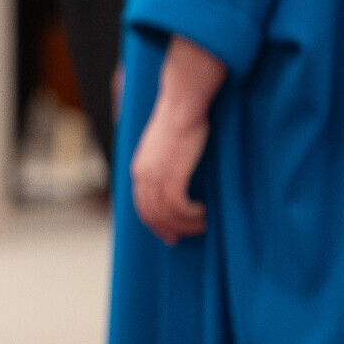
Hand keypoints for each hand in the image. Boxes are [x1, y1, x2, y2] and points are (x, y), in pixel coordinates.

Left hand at [130, 102, 208, 243]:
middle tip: (187, 237)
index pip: (142, 206)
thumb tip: (174, 176)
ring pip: (166, 213)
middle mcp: (143, 175)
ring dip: (186, 224)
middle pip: (152, 214)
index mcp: (140, 169)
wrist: (183, 106)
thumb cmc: (180, 123)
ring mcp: (155, 176)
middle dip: (169, 229)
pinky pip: (178, 206)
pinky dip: (191, 215)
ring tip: (203, 224)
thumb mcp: (165, 147)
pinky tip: (204, 212)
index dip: (155, 224)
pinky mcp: (171, 174)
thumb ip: (164, 164)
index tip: (170, 235)